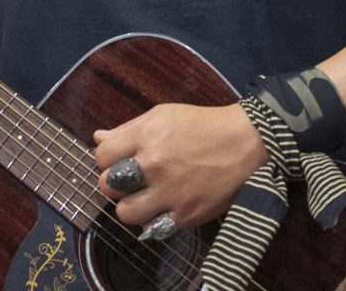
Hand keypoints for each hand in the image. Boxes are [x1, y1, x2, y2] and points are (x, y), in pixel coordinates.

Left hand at [93, 103, 266, 229]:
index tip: (120, 160)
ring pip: (125, 213)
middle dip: (115, 183)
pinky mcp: (186, 215)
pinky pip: (151, 229)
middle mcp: (154, 164)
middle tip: (131, 180)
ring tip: (145, 197)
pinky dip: (153, 221)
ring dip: (130, 206)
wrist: (246, 142)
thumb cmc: (203, 125)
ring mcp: (170, 192)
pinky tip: (162, 208)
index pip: (101, 156)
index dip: (107, 159)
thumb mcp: (163, 115)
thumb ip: (128, 129)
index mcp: (147, 136)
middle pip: (107, 186)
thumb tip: (98, 138)